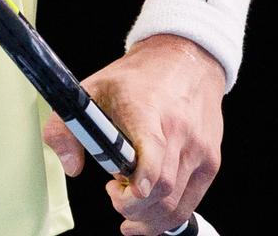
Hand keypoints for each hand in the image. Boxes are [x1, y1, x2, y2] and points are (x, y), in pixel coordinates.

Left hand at [40, 33, 224, 235]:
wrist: (185, 59)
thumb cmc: (137, 78)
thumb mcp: (91, 89)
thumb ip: (66, 127)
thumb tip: (71, 167)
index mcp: (147, 111)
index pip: (153, 154)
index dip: (141, 182)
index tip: (124, 193)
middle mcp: (179, 132)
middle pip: (162, 190)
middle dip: (132, 208)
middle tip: (113, 195)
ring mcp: (199, 149)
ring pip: (176, 205)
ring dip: (148, 218)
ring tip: (128, 205)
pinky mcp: (211, 161)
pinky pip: (190, 203)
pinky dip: (167, 215)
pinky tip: (149, 209)